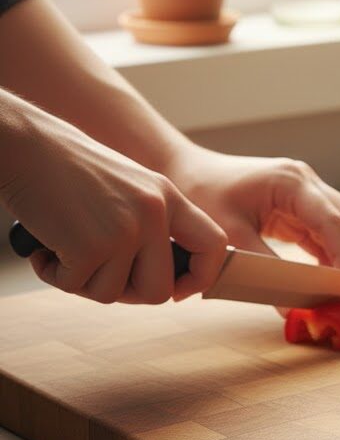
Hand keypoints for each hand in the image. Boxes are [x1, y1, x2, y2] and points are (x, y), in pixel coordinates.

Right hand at [1, 100, 227, 303]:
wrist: (26, 146)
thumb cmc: (69, 170)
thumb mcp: (129, 188)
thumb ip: (152, 224)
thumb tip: (165, 282)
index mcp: (169, 197)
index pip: (214, 245)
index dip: (200, 276)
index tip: (178, 290)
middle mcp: (155, 214)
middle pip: (159, 290)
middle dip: (127, 293)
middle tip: (99, 273)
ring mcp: (124, 230)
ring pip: (113, 294)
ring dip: (84, 281)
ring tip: (66, 248)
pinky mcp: (89, 246)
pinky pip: (75, 286)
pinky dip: (54, 275)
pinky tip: (45, 248)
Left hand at [166, 146, 339, 273]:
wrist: (187, 171)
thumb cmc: (203, 194)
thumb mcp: (231, 234)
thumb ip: (263, 268)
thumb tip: (288, 307)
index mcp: (291, 182)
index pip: (332, 221)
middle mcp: (306, 181)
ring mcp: (306, 190)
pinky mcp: (300, 203)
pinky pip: (325, 230)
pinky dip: (331, 253)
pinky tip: (329, 278)